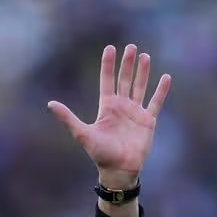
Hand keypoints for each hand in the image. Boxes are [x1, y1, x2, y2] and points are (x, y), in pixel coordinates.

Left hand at [48, 44, 171, 187]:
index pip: (107, 80)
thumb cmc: (100, 154)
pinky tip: (166, 77)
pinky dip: (161, 90)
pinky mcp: (148, 120)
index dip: (108, 65)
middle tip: (131, 46)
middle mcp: (121, 106)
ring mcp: (135, 112)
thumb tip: (50, 104)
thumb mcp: (82, 133)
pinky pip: (156, 102)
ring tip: (145, 56)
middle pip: (125, 80)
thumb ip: (68, 117)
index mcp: (106, 107)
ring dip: (143, 72)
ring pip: (140, 87)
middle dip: (127, 63)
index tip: (110, 48)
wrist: (119, 170)